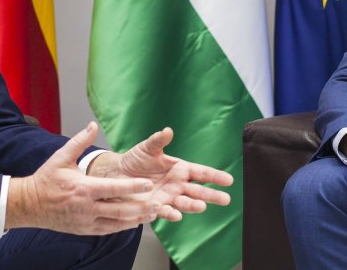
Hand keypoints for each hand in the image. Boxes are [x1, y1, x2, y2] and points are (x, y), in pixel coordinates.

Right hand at [6, 122, 157, 234]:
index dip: (132, 187)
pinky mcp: (85, 230)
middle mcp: (86, 207)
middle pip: (119, 210)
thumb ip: (79, 141)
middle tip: (159, 204)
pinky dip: (123, 226)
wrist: (30, 205)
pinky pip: (108, 230)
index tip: (148, 184)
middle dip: (140, 207)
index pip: (113, 188)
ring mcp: (86, 221)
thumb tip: (92, 125)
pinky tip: (135, 221)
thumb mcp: (61, 157)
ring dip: (136, 219)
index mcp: (83, 188)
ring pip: (116, 223)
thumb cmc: (46, 179)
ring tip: (152, 214)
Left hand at [87, 126, 232, 221]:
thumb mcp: (147, 148)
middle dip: (212, 195)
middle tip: (226, 199)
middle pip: (199, 191)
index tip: (229, 180)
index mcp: (180, 169)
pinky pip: (165, 212)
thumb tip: (168, 130)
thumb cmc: (135, 159)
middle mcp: (177, 184)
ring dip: (193, 205)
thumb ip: (158, 141)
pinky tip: (176, 215)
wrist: (117, 174)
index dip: (215, 176)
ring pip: (185, 203)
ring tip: (201, 206)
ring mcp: (168, 197)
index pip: (201, 172)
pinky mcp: (155, 207)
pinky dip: (170, 214)